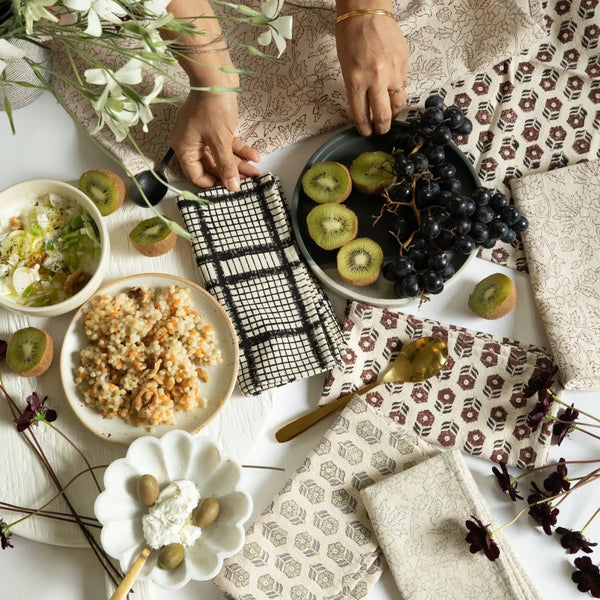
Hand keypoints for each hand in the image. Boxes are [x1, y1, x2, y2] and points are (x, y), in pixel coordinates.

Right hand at [170, 89, 259, 191]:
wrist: (215, 76)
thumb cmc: (212, 108)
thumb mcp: (220, 141)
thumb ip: (226, 166)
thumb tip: (232, 188)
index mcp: (185, 149)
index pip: (196, 176)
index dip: (213, 184)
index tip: (230, 189)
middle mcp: (192, 144)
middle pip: (212, 167)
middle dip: (231, 174)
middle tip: (249, 181)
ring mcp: (203, 135)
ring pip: (221, 156)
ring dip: (238, 163)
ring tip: (256, 170)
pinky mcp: (215, 127)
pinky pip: (226, 144)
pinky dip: (239, 149)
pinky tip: (254, 155)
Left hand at [335, 15, 408, 135]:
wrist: (367, 12)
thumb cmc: (351, 38)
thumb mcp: (346, 69)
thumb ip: (357, 92)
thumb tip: (367, 110)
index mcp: (356, 81)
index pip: (361, 115)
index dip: (364, 128)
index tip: (366, 132)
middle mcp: (375, 79)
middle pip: (383, 116)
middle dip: (381, 128)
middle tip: (380, 131)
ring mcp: (392, 72)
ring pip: (398, 104)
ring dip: (393, 113)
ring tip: (388, 115)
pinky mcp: (404, 64)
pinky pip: (403, 87)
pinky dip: (397, 94)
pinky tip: (392, 94)